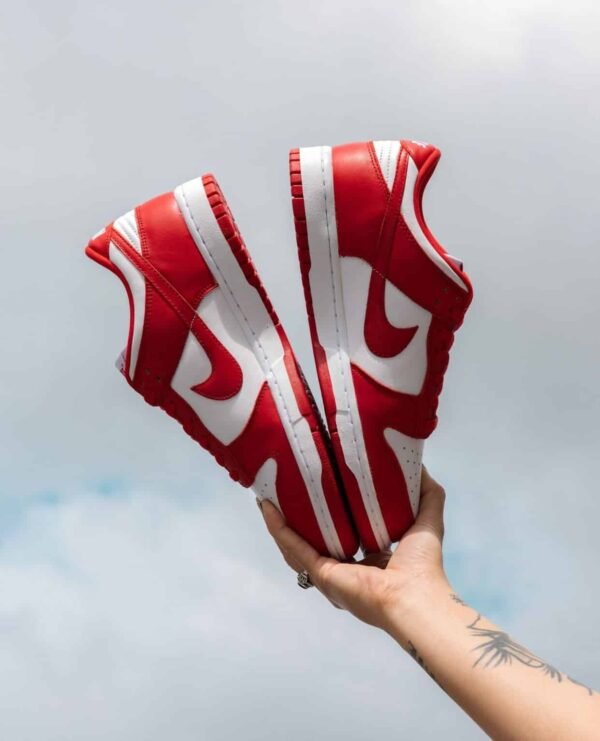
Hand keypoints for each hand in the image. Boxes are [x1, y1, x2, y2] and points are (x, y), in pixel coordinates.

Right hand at [259, 466, 448, 632]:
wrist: (415, 595)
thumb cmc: (424, 564)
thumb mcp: (427, 518)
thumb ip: (426, 492)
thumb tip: (418, 464)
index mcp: (369, 562)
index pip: (344, 534)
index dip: (331, 512)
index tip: (321, 488)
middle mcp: (345, 570)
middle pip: (314, 539)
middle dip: (298, 517)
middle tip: (285, 489)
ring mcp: (329, 574)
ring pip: (296, 545)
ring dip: (280, 523)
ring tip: (267, 498)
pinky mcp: (320, 574)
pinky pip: (294, 548)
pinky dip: (278, 529)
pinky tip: (267, 508)